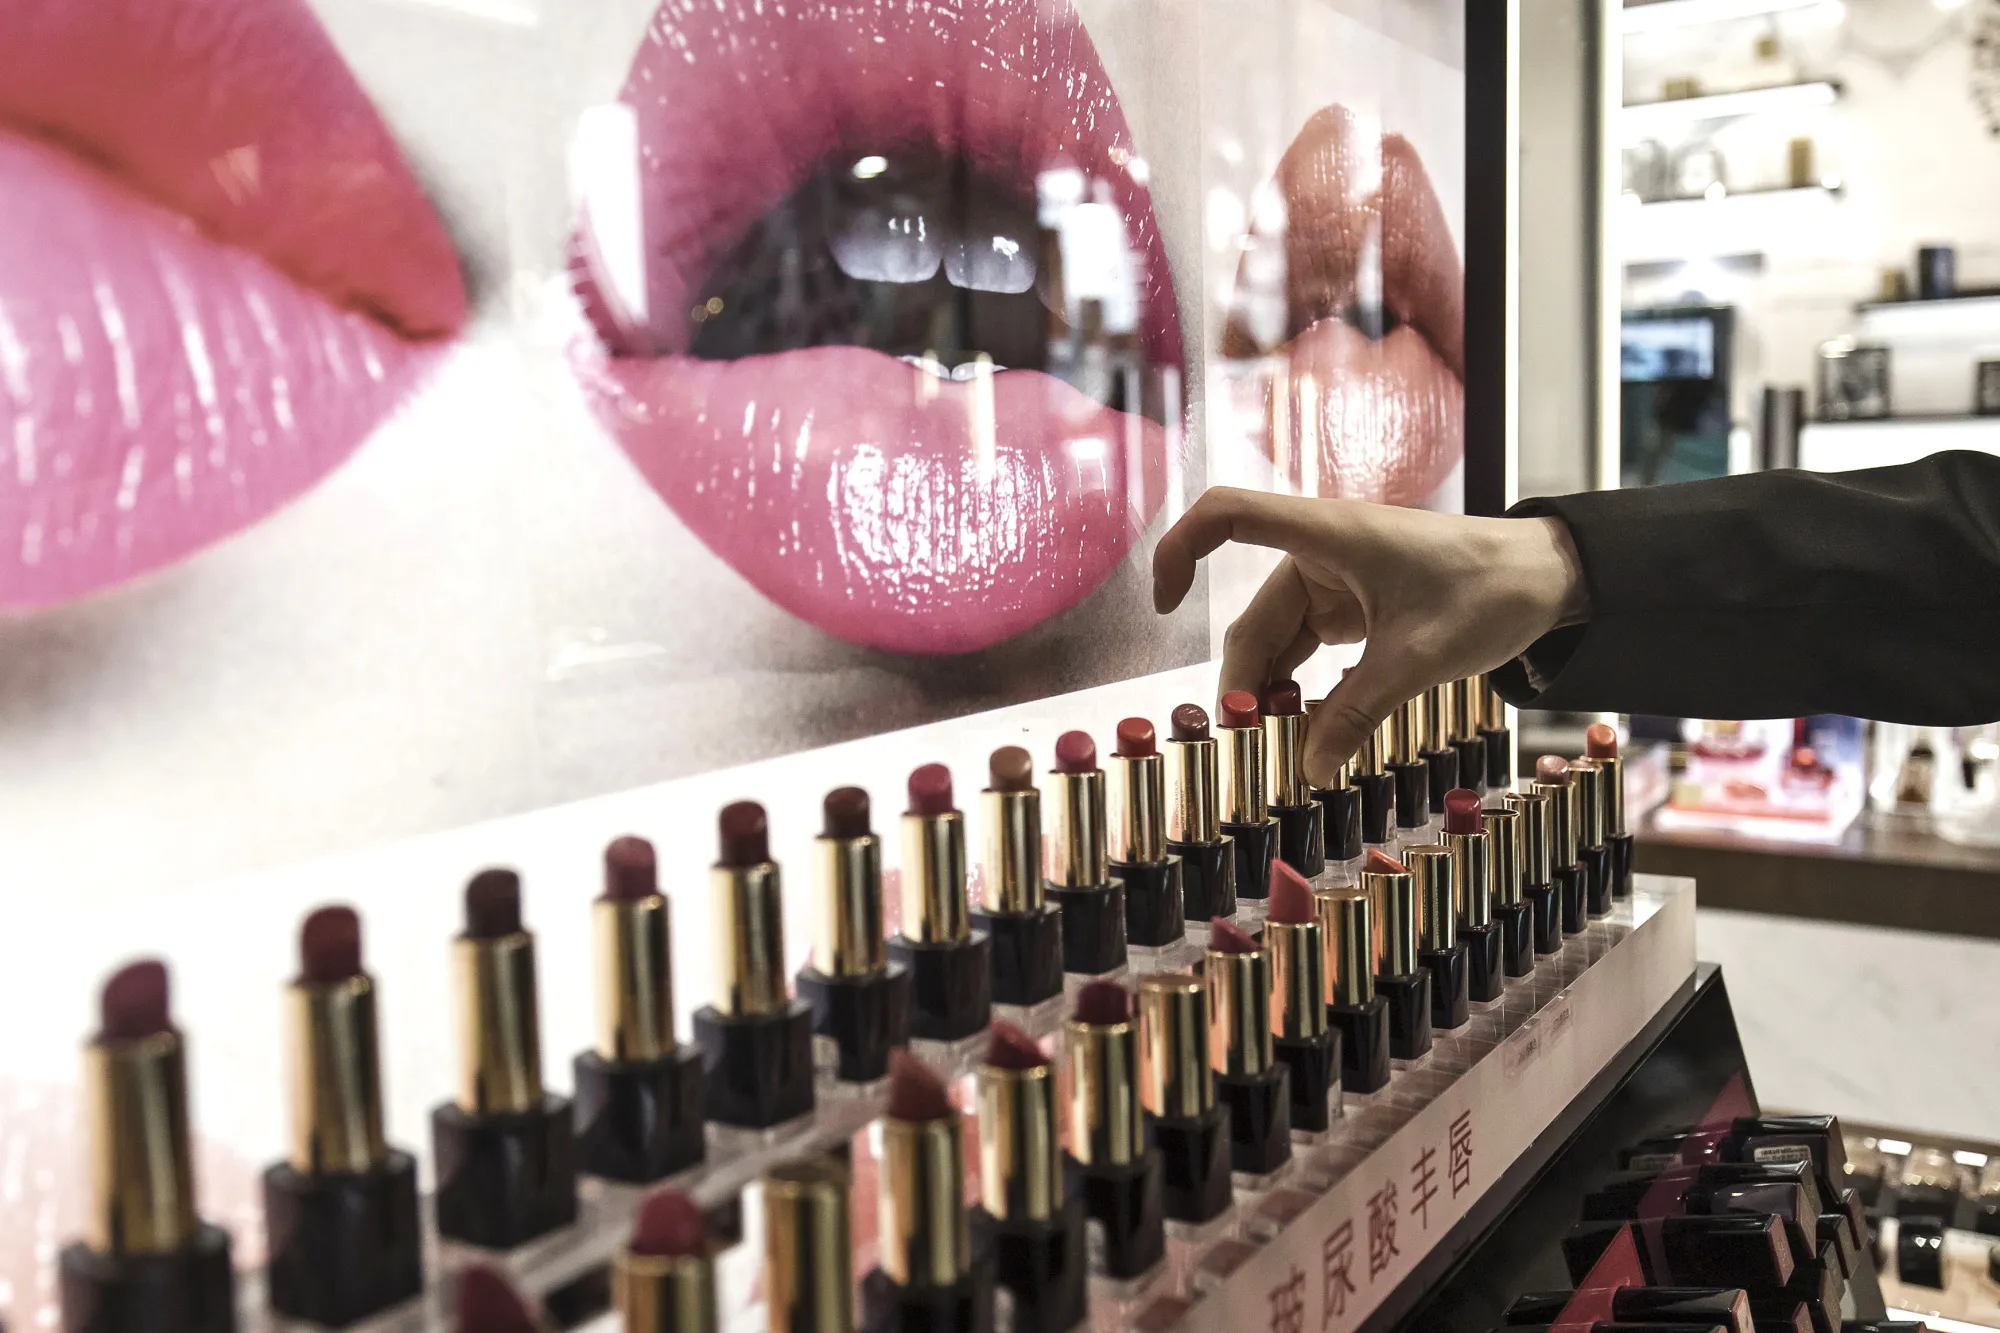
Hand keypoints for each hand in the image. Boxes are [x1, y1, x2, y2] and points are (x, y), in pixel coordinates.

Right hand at [1152, 488, 1587, 786]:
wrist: (1550, 578)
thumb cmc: (1491, 590)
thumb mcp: (1421, 659)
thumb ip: (1358, 713)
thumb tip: (1308, 769)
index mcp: (1327, 535)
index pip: (1226, 515)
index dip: (1179, 549)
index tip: (1162, 605)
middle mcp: (1319, 554)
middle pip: (1252, 618)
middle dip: (1243, 682)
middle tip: (1250, 748)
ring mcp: (1335, 584)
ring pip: (1277, 644)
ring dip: (1271, 695)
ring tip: (1276, 752)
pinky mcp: (1353, 610)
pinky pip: (1306, 652)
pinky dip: (1300, 691)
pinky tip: (1304, 734)